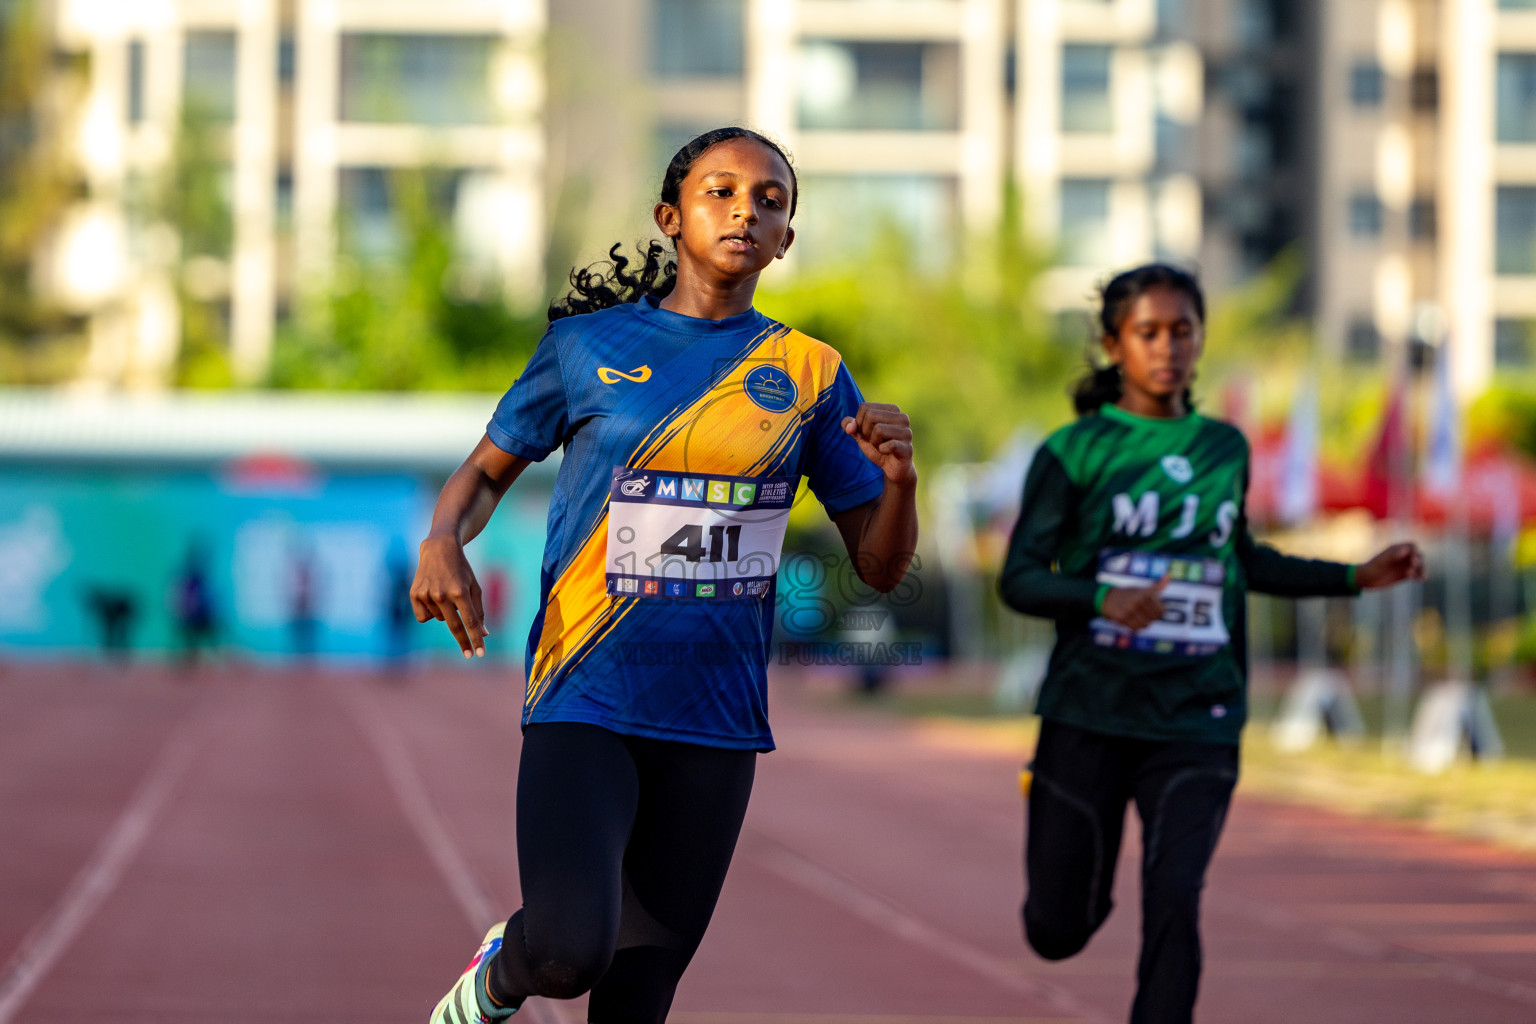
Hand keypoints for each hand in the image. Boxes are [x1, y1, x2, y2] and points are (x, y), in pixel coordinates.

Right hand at [411, 534, 487, 657]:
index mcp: (460, 591)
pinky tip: (432, 597)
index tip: (480, 654)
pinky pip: (424, 617)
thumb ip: (479, 611)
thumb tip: (483, 634)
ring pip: (439, 619)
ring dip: (445, 613)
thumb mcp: (474, 587)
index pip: (470, 621)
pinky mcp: (414, 594)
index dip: (475, 639)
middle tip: (469, 654)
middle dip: (463, 642)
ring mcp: (426, 595)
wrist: (439, 550)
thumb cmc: (461, 570)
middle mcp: (442, 594)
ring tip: (445, 593)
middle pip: (454, 626)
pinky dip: (430, 612)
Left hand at [843, 403, 915, 486]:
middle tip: (875, 441)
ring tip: (882, 446)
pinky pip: (887, 445)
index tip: (868, 432)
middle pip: (870, 415)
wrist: (893, 468)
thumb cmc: (878, 446)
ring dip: (874, 442)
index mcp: (892, 410)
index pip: (865, 407)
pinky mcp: (908, 447)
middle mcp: (902, 417)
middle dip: (866, 432)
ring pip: (878, 429)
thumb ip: (850, 425)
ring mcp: (907, 432)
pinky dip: (881, 450)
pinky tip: (888, 452)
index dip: (860, 422)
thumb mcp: (860, 434)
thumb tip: (849, 427)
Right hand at [1100, 575, 1169, 630]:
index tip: (1153, 609)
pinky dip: (1136, 628)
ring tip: (1138, 617)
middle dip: (1150, 618)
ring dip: (1143, 624)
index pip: (1161, 611)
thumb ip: (1158, 585)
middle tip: (1144, 613)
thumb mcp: (1143, 589)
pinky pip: (1135, 629)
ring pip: (1145, 625)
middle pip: (1153, 619)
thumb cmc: (1130, 594)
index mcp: (1144, 594)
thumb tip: (1169, 575)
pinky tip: (1132, 621)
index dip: (1159, 612)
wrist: (1108, 598)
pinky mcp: (1121, 617)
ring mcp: (1129, 610)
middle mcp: (1137, 601)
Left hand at [1354, 541, 1424, 588]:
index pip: (1412, 546)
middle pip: (1418, 555)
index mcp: (1397, 549)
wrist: (1366, 579)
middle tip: (1415, 567)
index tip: (1413, 560)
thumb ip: (1393, 554)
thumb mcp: (1382, 560)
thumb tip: (1406, 551)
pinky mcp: (1405, 574)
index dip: (1415, 552)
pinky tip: (1420, 579)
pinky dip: (1419, 576)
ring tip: (1420, 577)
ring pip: (1419, 566)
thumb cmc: (1372, 567)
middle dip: (1419, 561)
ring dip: (1421, 570)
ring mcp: (1404, 565)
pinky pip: (1416, 574)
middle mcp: (1402, 556)